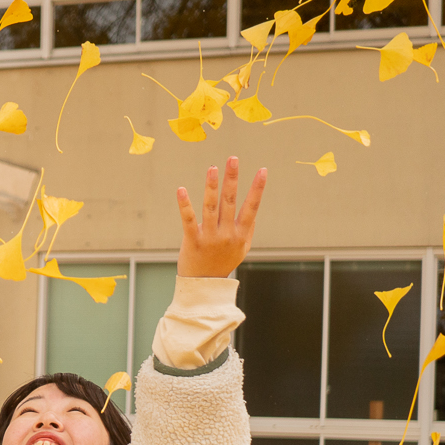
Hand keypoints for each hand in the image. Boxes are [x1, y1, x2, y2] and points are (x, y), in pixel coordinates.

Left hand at [176, 156, 265, 277]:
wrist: (204, 285)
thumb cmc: (224, 262)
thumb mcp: (242, 248)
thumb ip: (248, 227)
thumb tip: (254, 206)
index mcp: (240, 234)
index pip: (252, 207)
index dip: (257, 189)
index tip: (263, 170)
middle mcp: (227, 234)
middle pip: (230, 202)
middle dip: (232, 179)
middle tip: (233, 158)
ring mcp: (209, 237)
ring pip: (211, 208)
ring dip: (212, 186)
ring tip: (212, 168)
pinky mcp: (192, 241)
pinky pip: (188, 220)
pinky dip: (184, 205)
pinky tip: (181, 190)